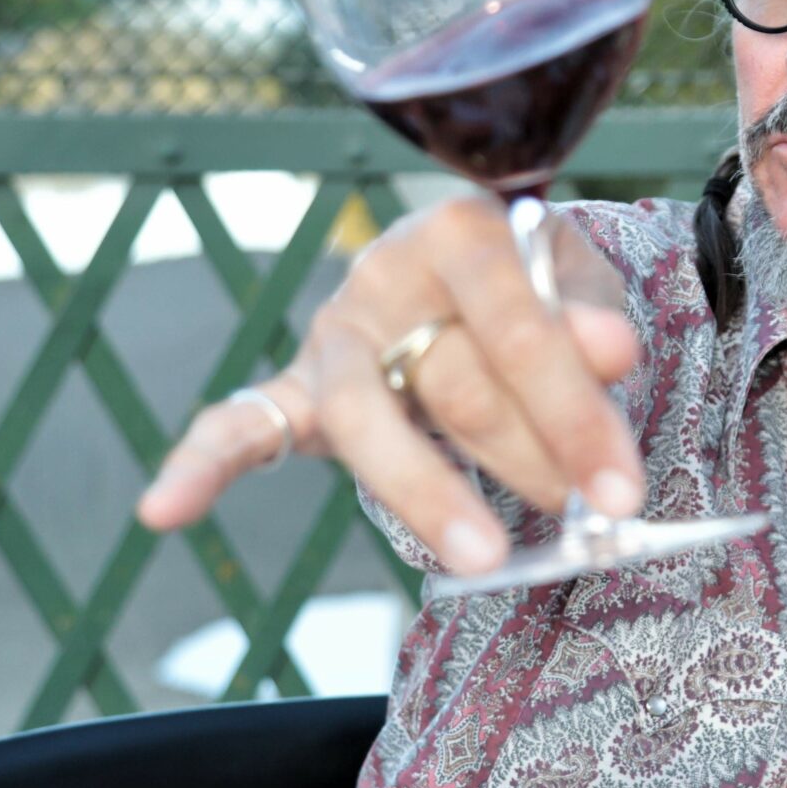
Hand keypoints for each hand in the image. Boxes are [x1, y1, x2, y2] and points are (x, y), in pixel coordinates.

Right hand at [135, 197, 643, 574]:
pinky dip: (201, 464)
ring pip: (370, 421)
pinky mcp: (301, 388)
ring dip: (431, 491)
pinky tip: (164, 508)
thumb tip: (610, 350)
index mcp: (460, 233)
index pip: (512, 324)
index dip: (572, 409)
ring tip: (484, 554)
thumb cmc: (543, 291)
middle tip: (593, 517)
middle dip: (531, 457)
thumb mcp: (582, 289)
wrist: (490, 279)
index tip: (621, 487)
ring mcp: (337, 336)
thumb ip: (589, 317)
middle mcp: (383, 275)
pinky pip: (242, 425)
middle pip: (453, 383)